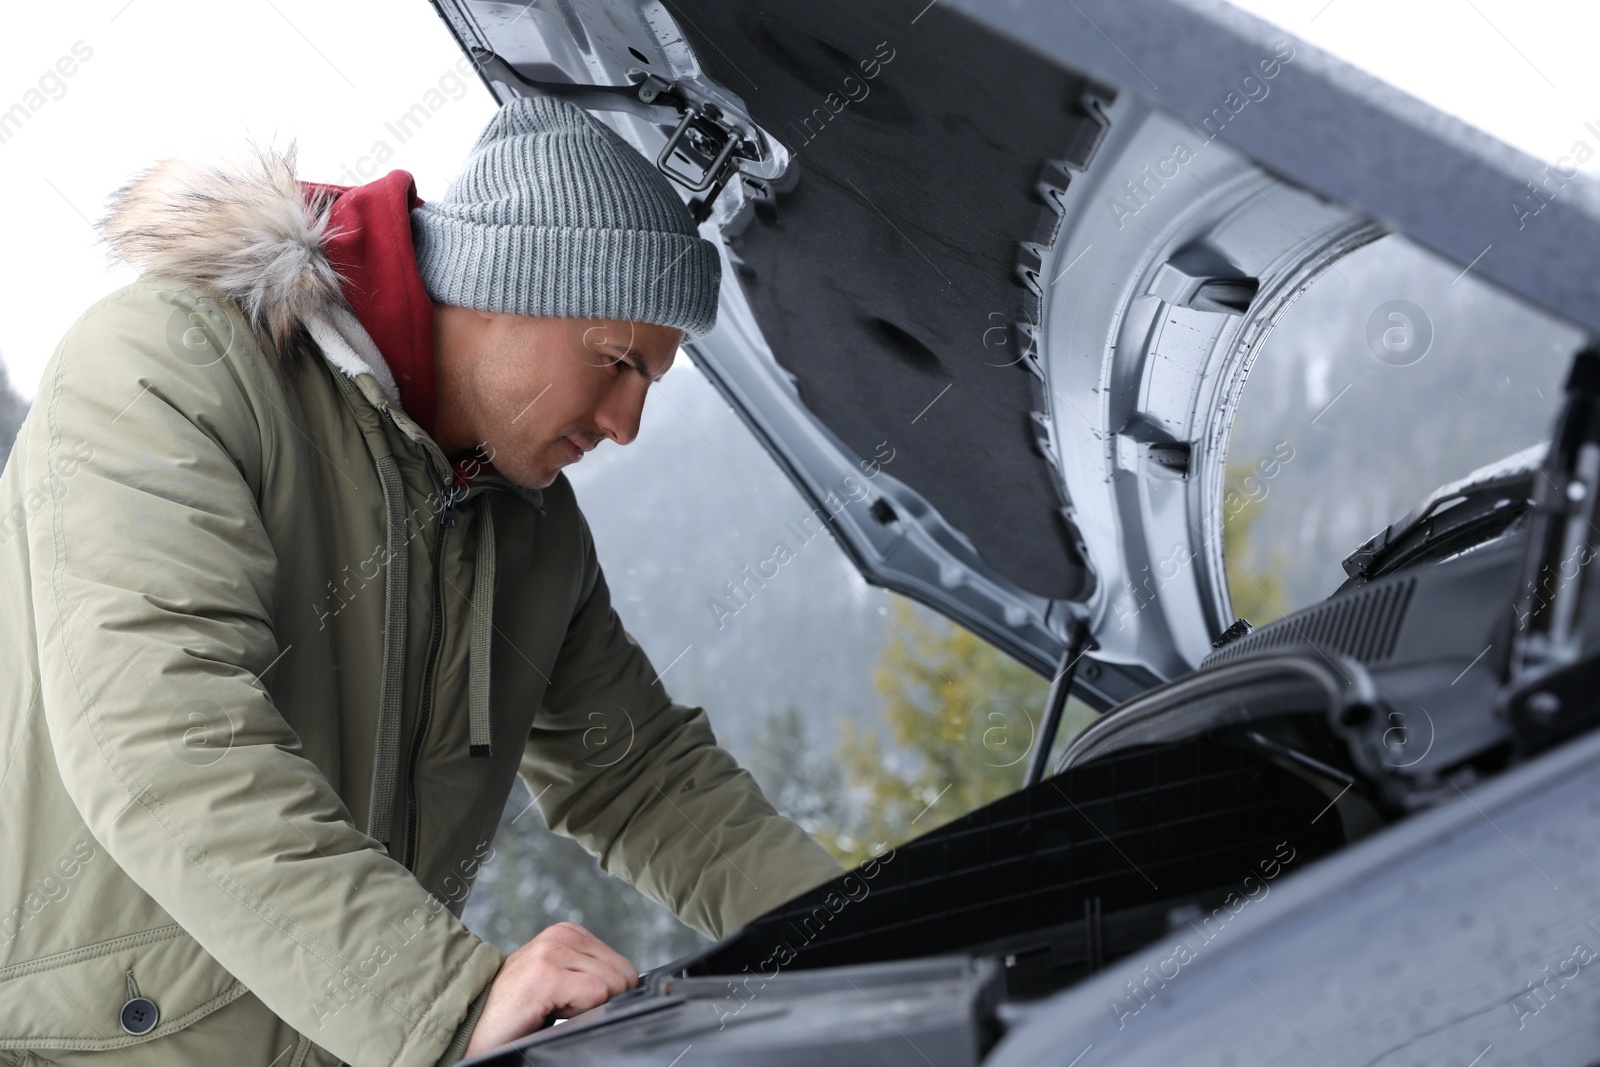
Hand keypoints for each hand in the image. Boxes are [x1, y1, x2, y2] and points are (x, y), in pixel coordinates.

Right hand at [463, 922, 637, 1057]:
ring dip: (588, 1006)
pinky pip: (597, 992)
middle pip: (623, 974)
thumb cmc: (516, 1009)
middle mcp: (561, 935)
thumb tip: (629, 986)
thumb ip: (587, 971)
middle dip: (602, 1000)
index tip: (575, 1001)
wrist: (473, 1024)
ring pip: (613, 983)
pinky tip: (551, 1010)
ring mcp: (553, 952)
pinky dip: (581, 1010)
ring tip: (553, 1007)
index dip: (608, 994)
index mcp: (568, 932)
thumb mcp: (558, 978)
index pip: (622, 965)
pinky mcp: (547, 974)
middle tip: (563, 1007)